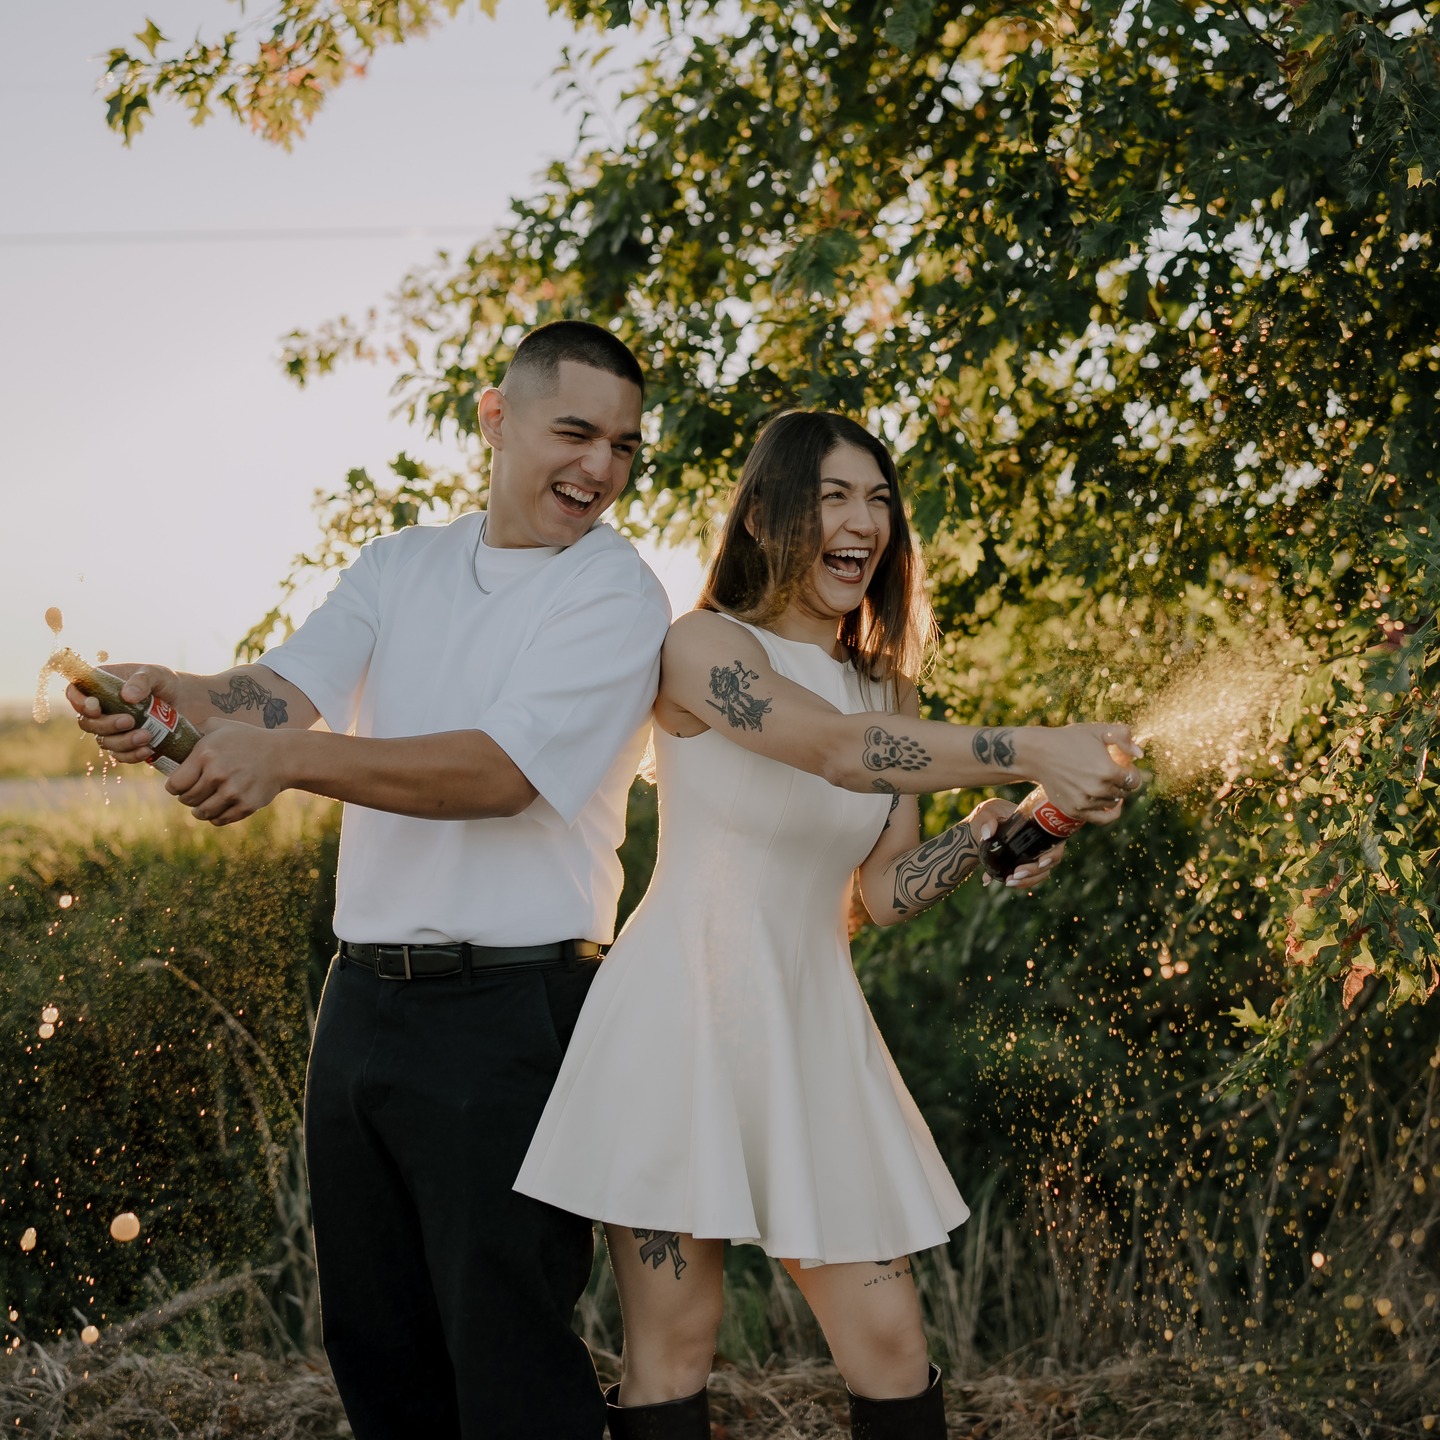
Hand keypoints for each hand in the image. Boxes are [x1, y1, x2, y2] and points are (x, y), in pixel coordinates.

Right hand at [68, 664, 181, 764]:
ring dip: (123, 742)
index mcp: (100, 686)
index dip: (78, 702)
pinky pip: (121, 755)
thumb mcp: (156, 674)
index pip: (74, 693)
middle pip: (87, 723)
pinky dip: (132, 755)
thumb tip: (127, 696)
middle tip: (129, 721)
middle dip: (106, 725)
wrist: (186, 702)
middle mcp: (102, 709)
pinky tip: (148, 749)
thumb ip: (141, 680)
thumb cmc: (165, 682)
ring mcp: (113, 729)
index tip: (95, 707)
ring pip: (104, 742)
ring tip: (147, 735)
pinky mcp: (127, 744)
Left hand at [164, 720, 288, 825]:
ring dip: (199, 810)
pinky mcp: (246, 806)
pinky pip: (220, 820)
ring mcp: (233, 792)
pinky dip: (217, 817)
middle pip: (186, 800)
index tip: (179, 785)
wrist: (283, 755)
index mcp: (205, 754)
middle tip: (193, 793)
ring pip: (201, 813)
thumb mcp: (220, 726)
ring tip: (203, 805)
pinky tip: (219, 808)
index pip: (175, 784)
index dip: (174, 786)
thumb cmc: (248, 739)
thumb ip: (195, 730)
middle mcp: (217, 774)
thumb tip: (172, 733)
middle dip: (187, 798)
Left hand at [967, 797, 1065, 889]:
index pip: (1055, 843)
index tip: (1040, 863)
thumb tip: (988, 834)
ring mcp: (1035, 855)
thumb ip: (986, 820)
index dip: (1052, 855)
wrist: (984, 825)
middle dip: (1034, 872)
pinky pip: (1030, 876)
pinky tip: (1006, 882)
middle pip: (1049, 862)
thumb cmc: (991, 813)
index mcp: (1040, 827)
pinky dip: (1020, 882)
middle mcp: (1041, 843)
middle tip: (1016, 874)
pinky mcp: (1025, 864)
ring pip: (1041, 873)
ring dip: (1028, 880)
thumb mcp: (988, 812)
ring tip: (1009, 882)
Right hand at [1028, 723, 1145, 823]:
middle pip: (1124, 792)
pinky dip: (1110, 813)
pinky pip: (1101, 819)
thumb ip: (1124, 737)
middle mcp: (1098, 790)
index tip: (1124, 766)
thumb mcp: (1098, 731)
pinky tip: (1113, 805)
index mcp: (1107, 770)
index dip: (1132, 772)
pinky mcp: (1074, 810)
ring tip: (1102, 781)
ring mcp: (1085, 802)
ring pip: (1113, 803)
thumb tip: (1140, 755)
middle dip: (1121, 782)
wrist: (1038, 754)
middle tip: (1111, 772)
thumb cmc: (1069, 740)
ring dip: (1112, 794)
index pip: (1134, 780)